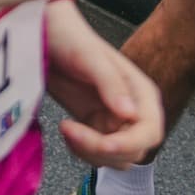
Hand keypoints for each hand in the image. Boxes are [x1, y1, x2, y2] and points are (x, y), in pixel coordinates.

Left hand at [45, 0, 164, 166]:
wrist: (44, 36)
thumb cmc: (69, 38)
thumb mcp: (89, 57)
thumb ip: (110, 83)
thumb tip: (129, 113)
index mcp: (141, 93)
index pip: (150, 132)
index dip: (129, 144)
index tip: (104, 145)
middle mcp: (133, 110)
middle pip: (133, 151)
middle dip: (103, 150)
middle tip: (73, 132)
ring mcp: (114, 121)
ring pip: (115, 158)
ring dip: (91, 154)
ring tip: (67, 129)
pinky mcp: (95, 127)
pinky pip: (97, 154)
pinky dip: (81, 151)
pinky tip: (67, 131)